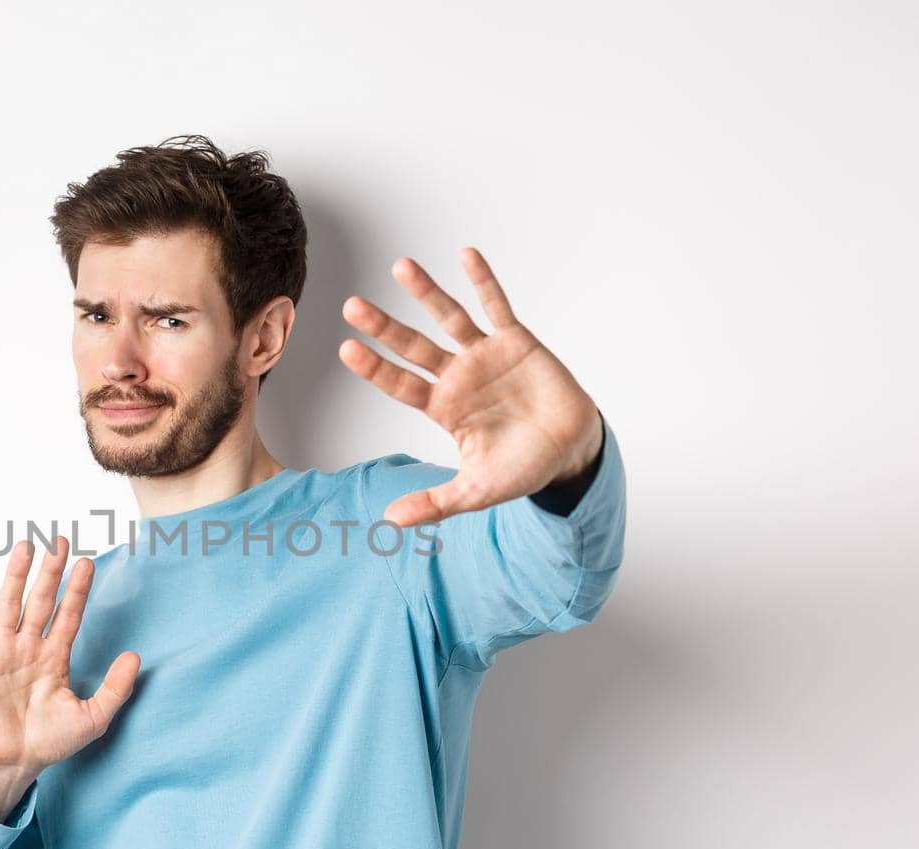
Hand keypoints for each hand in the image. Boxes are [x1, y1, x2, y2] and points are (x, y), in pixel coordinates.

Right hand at [0, 536, 139, 793]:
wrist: (14, 764)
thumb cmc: (51, 742)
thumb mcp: (93, 717)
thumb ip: (116, 688)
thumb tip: (136, 656)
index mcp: (54, 657)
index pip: (68, 614)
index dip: (77, 589)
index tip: (87, 562)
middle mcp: (29, 647)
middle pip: (41, 601)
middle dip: (50, 571)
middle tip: (59, 539)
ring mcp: (3, 652)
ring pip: (10, 605)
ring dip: (17, 576)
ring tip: (25, 546)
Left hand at [339, 246, 603, 526]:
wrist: (572, 452)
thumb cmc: (522, 469)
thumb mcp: (475, 492)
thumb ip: (434, 504)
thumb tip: (390, 522)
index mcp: (443, 408)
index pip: (401, 384)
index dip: (375, 368)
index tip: (347, 349)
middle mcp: (457, 377)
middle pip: (413, 347)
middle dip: (384, 327)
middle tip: (352, 307)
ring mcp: (484, 356)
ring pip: (449, 318)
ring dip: (426, 293)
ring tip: (400, 267)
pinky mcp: (516, 342)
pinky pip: (496, 306)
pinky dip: (483, 281)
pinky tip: (465, 255)